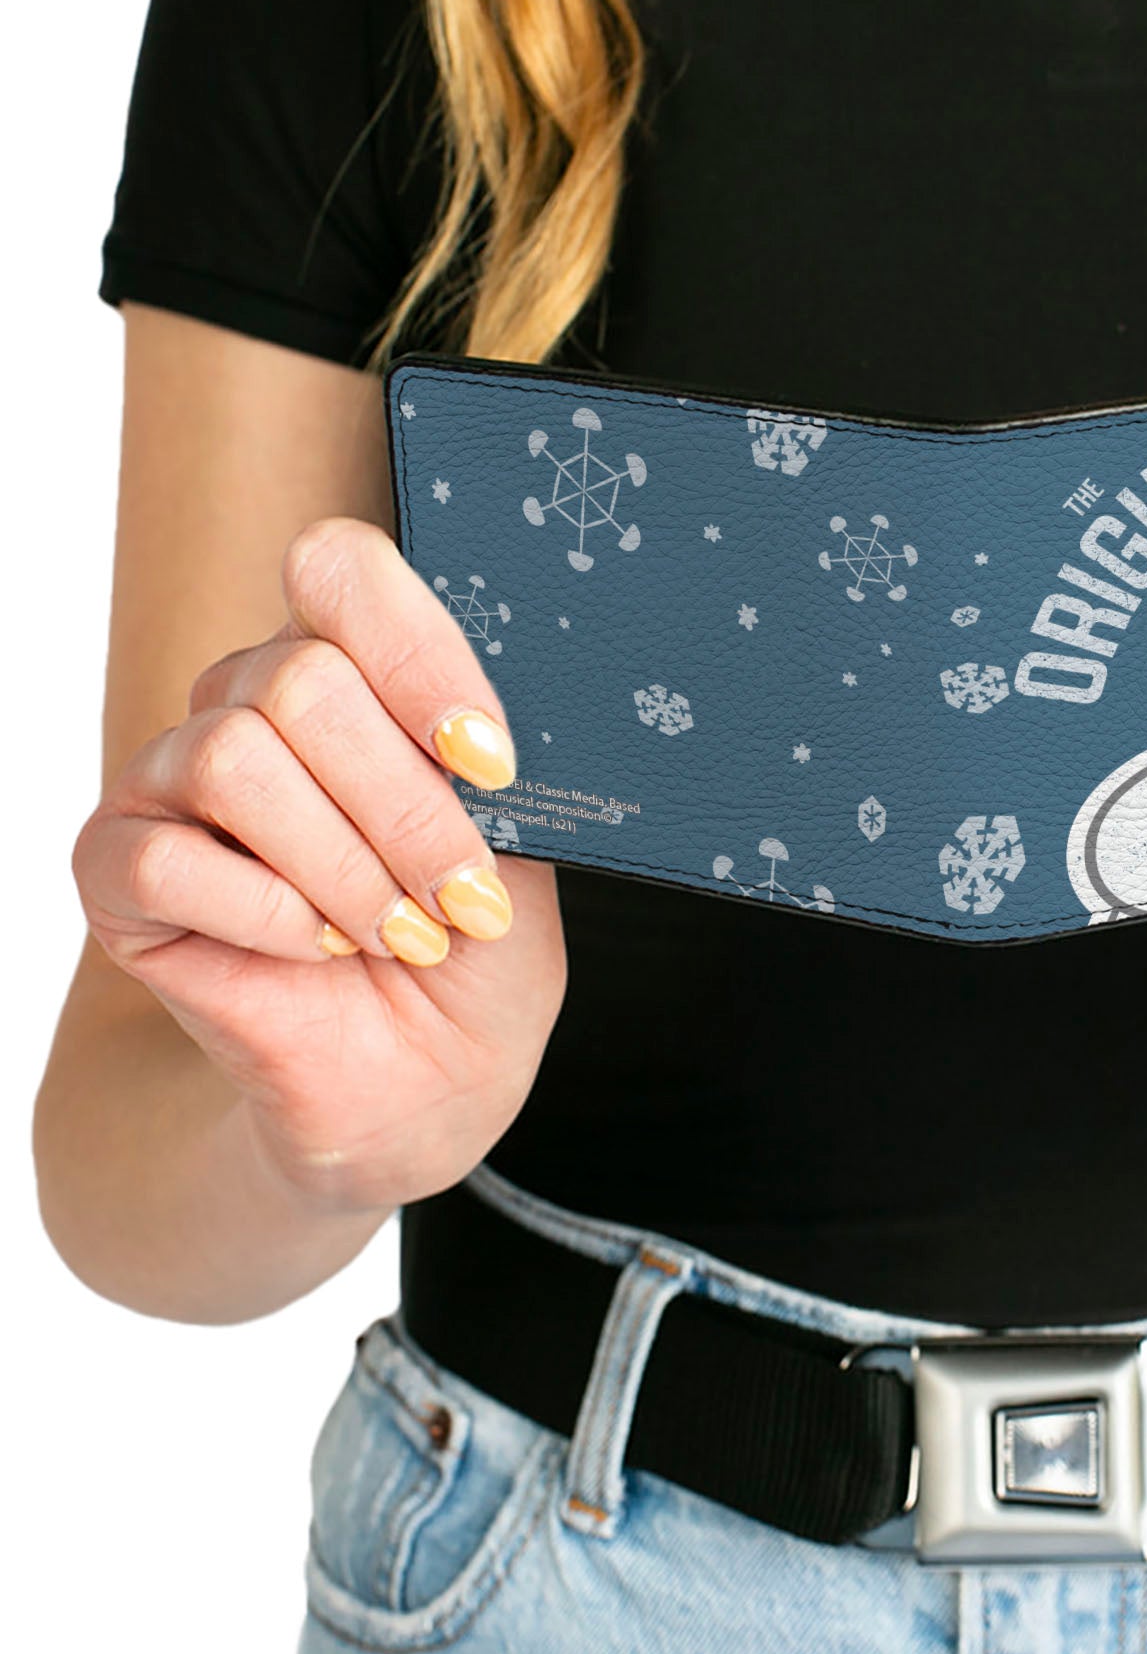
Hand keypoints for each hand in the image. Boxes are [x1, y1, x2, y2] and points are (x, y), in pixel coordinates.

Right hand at [70, 518, 566, 1208]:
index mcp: (352, 670)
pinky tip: (316, 951)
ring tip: (402, 934)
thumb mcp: (522, 846)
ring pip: (236, 759)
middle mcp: (250, 702)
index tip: (491, 764)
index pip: (341, 572)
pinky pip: (167, 857)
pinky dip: (266, 914)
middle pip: (302, 681)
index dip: (418, 656)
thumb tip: (485, 714)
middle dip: (407, 809)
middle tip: (463, 900)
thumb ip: (487, 762)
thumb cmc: (474, 951)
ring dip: (345, 866)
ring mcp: (172, 781)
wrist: (423, 1082)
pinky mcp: (116, 871)